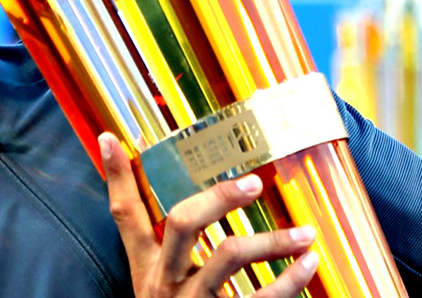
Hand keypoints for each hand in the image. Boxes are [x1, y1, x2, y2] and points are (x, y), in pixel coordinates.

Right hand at [98, 132, 318, 297]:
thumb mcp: (156, 283)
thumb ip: (161, 244)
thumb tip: (166, 199)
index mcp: (147, 267)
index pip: (125, 215)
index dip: (116, 177)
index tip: (111, 138)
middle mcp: (166, 282)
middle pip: (182, 223)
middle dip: (218, 197)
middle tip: (253, 182)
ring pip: (228, 256)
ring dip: (272, 240)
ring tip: (305, 233)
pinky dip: (291, 281)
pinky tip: (310, 264)